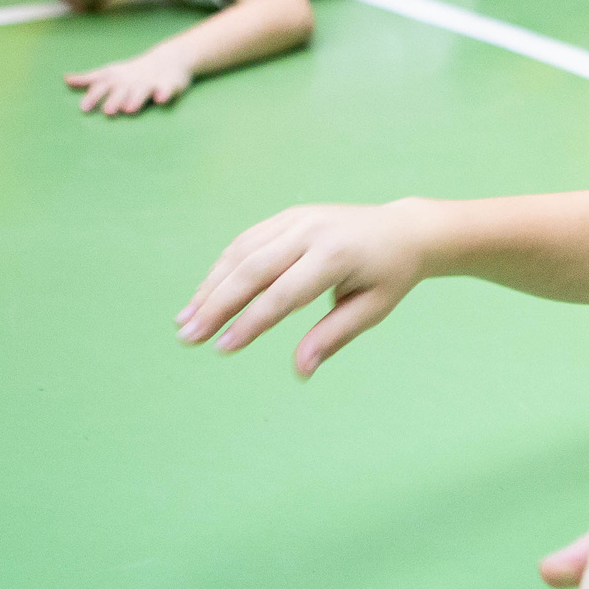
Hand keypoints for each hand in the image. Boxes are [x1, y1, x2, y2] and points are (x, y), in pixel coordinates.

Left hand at [66, 47, 193, 115]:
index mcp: (117, 77)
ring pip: (141, 90)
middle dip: (115, 99)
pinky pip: (166, 89)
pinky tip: (160, 99)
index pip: (102, 86)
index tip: (84, 108)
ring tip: (130, 109)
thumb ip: (89, 78)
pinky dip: (163, 93)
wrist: (169, 58)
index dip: (94, 96)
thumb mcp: (111, 72)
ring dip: (135, 98)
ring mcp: (149, 82)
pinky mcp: (168, 84)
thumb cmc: (133, 71)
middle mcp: (132, 80)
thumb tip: (66, 79)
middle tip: (108, 111)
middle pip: (122, 90)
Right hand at [177, 199, 434, 373]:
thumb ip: (332, 337)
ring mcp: (297, 218)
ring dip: (210, 287)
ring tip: (184, 321)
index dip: (250, 322)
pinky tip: (205, 295)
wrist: (403, 230)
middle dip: (216, 306)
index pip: (282, 294)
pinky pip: (247, 241)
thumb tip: (300, 372)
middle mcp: (311, 230)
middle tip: (188, 337)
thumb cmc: (389, 277)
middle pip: (252, 270)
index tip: (222, 348)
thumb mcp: (371, 310)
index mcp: (335, 255)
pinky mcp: (288, 216)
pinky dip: (222, 268)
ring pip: (242, 253)